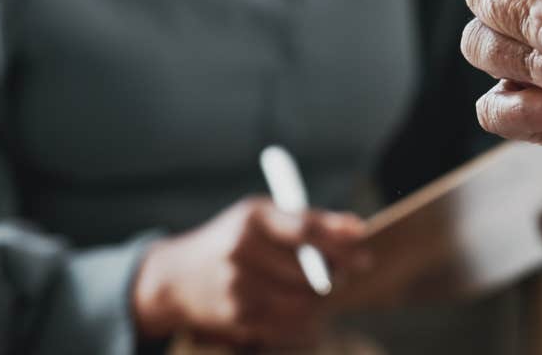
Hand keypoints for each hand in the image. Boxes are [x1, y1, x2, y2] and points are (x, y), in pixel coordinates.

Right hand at [128, 196, 370, 345]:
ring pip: (303, 302)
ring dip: (321, 300)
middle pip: (310, 270)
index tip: (365, 248)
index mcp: (253, 218)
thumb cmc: (234, 238)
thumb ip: (307, 221)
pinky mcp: (237, 317)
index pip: (305, 229)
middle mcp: (242, 251)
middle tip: (346, 272)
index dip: (340, 240)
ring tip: (320, 290)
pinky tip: (307, 314)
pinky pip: (289, 326)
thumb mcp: (261, 216)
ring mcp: (237, 287)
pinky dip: (306, 323)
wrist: (176, 277)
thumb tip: (358, 230)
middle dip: (337, 273)